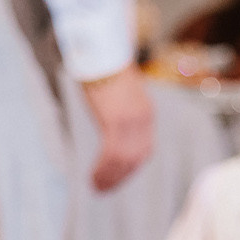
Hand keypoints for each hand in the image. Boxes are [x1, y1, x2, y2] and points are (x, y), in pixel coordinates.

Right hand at [82, 65, 155, 191]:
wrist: (103, 50)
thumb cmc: (105, 66)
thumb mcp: (119, 91)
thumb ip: (120, 107)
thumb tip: (110, 118)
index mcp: (145, 113)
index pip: (144, 149)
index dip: (132, 166)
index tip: (120, 176)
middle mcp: (143, 120)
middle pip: (137, 158)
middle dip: (122, 177)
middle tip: (106, 188)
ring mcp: (131, 122)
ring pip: (125, 161)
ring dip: (111, 178)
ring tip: (97, 188)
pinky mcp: (116, 121)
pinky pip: (113, 155)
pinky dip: (104, 170)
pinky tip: (94, 178)